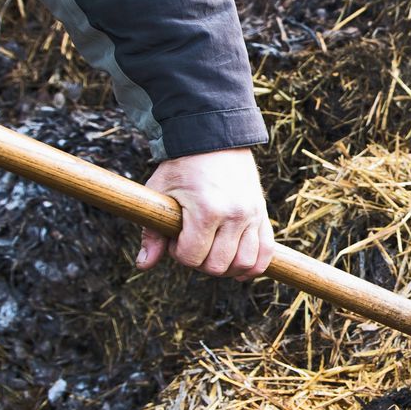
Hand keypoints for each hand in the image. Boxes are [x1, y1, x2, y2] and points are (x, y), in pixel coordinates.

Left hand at [135, 148, 274, 280]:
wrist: (214, 140)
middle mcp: (234, 215)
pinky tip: (239, 269)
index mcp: (207, 210)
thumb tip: (144, 264)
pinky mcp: (262, 214)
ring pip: (244, 264)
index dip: (177, 253)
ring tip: (213, 254)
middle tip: (192, 242)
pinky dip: (255, 266)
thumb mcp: (161, 194)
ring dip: (226, 268)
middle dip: (200, 261)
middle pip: (218, 265)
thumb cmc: (182, 167)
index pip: (192, 257)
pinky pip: (266, 252)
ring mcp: (252, 215)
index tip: (174, 236)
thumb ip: (153, 232)